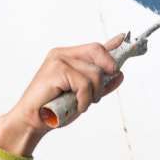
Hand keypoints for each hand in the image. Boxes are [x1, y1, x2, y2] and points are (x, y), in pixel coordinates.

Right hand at [0, 33, 126, 155]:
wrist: (32, 121)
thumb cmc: (55, 109)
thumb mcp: (83, 96)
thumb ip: (100, 84)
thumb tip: (120, 74)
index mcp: (68, 57)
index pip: (95, 47)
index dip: (113, 43)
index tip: (127, 37)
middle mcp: (62, 54)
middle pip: (98, 51)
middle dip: (107, 70)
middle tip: (100, 92)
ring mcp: (58, 60)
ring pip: (94, 72)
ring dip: (93, 94)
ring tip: (82, 104)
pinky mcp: (56, 70)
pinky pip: (84, 83)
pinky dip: (84, 99)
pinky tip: (77, 107)